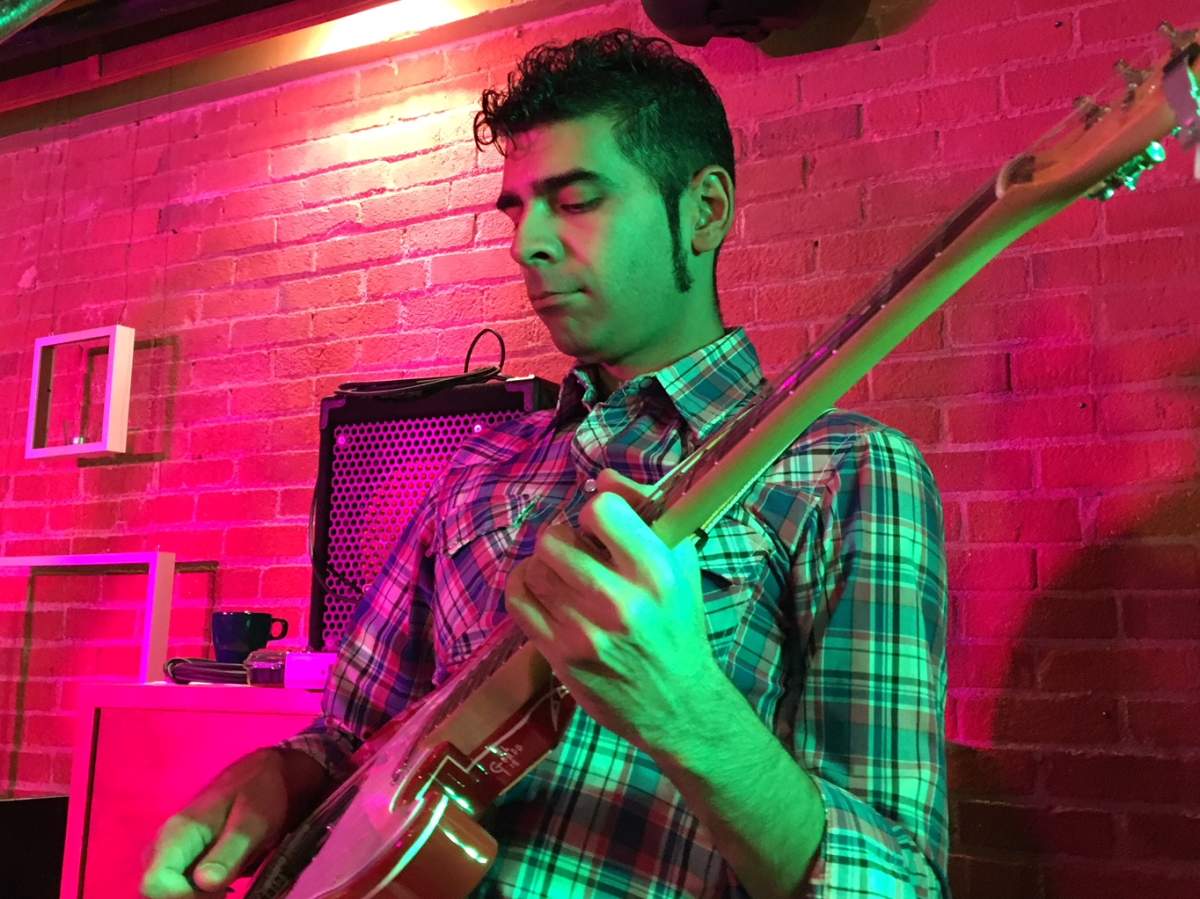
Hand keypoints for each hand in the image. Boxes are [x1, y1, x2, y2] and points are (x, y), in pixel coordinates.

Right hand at [141, 747, 329, 897]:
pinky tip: (224, 887)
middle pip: (159, 892)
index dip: (181, 898)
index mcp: (177, 833)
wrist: (264, 775)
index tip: (218, 895)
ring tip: (228, 888)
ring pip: (170, 891)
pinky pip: (181, 886)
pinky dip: (201, 894)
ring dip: (198, 897)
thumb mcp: (253, 822)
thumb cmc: (259, 793)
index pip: (154, 884)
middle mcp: (164, 846)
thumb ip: (229, 852)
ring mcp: (171, 855)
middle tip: (227, 892)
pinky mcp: (183, 861)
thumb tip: (204, 884)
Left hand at [505, 469, 718, 755]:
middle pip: (555, 538)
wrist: (678, 704)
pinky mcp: (560, 655)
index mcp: (655, 571)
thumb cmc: (679, 626)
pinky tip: (543, 591)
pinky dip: (524, 588)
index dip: (595, 511)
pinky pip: (519, 602)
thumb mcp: (681, 564)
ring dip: (544, 565)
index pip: (600, 509)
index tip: (602, 528)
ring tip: (563, 576)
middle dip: (563, 538)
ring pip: (533, 569)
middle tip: (578, 553)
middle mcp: (619, 600)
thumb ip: (646, 512)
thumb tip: (602, 478)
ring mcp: (584, 630)